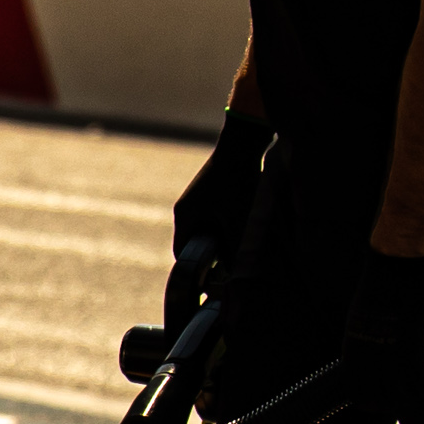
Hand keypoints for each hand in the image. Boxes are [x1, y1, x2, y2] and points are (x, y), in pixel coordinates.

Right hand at [170, 108, 271, 275]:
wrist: (241, 144)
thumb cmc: (236, 182)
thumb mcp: (237, 219)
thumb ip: (234, 247)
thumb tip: (234, 274)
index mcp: (185, 217)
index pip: (182, 253)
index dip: (196, 269)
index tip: (212, 279)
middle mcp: (186, 208)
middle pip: (194, 241)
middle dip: (211, 253)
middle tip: (231, 262)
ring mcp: (196, 198)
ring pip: (205, 228)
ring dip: (219, 238)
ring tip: (238, 242)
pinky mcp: (209, 190)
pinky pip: (212, 215)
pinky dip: (223, 224)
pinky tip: (241, 224)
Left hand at [337, 246, 423, 412]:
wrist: (391, 278)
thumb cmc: (376, 293)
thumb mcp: (359, 323)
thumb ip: (366, 343)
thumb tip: (376, 354)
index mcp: (351, 355)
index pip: (356, 392)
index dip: (369, 401)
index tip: (379, 402)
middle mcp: (366, 364)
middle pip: (377, 400)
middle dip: (391, 405)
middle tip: (403, 404)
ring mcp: (388, 362)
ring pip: (400, 397)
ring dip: (412, 403)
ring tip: (423, 405)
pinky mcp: (410, 355)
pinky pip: (420, 383)